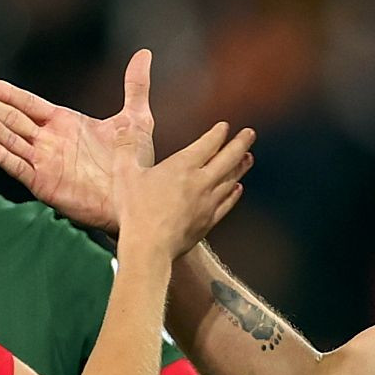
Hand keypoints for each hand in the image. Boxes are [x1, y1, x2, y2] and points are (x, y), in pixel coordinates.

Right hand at [0, 51, 154, 234]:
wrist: (140, 198)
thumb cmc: (137, 165)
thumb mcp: (136, 119)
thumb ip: (135, 86)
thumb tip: (144, 55)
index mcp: (66, 124)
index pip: (30, 105)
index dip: (9, 94)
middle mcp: (50, 142)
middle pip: (13, 119)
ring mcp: (45, 163)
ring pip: (11, 140)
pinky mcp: (45, 184)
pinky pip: (19, 167)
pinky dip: (2, 156)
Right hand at [110, 65, 252, 263]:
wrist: (149, 248)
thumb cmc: (136, 212)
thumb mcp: (125, 174)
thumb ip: (126, 148)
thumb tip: (124, 129)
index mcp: (182, 166)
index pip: (207, 144)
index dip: (218, 133)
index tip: (225, 127)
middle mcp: (200, 182)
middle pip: (228, 159)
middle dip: (241, 144)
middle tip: (250, 134)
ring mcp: (207, 203)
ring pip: (230, 180)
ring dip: (241, 167)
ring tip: (249, 158)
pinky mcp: (208, 222)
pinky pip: (227, 204)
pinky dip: (234, 194)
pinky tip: (237, 190)